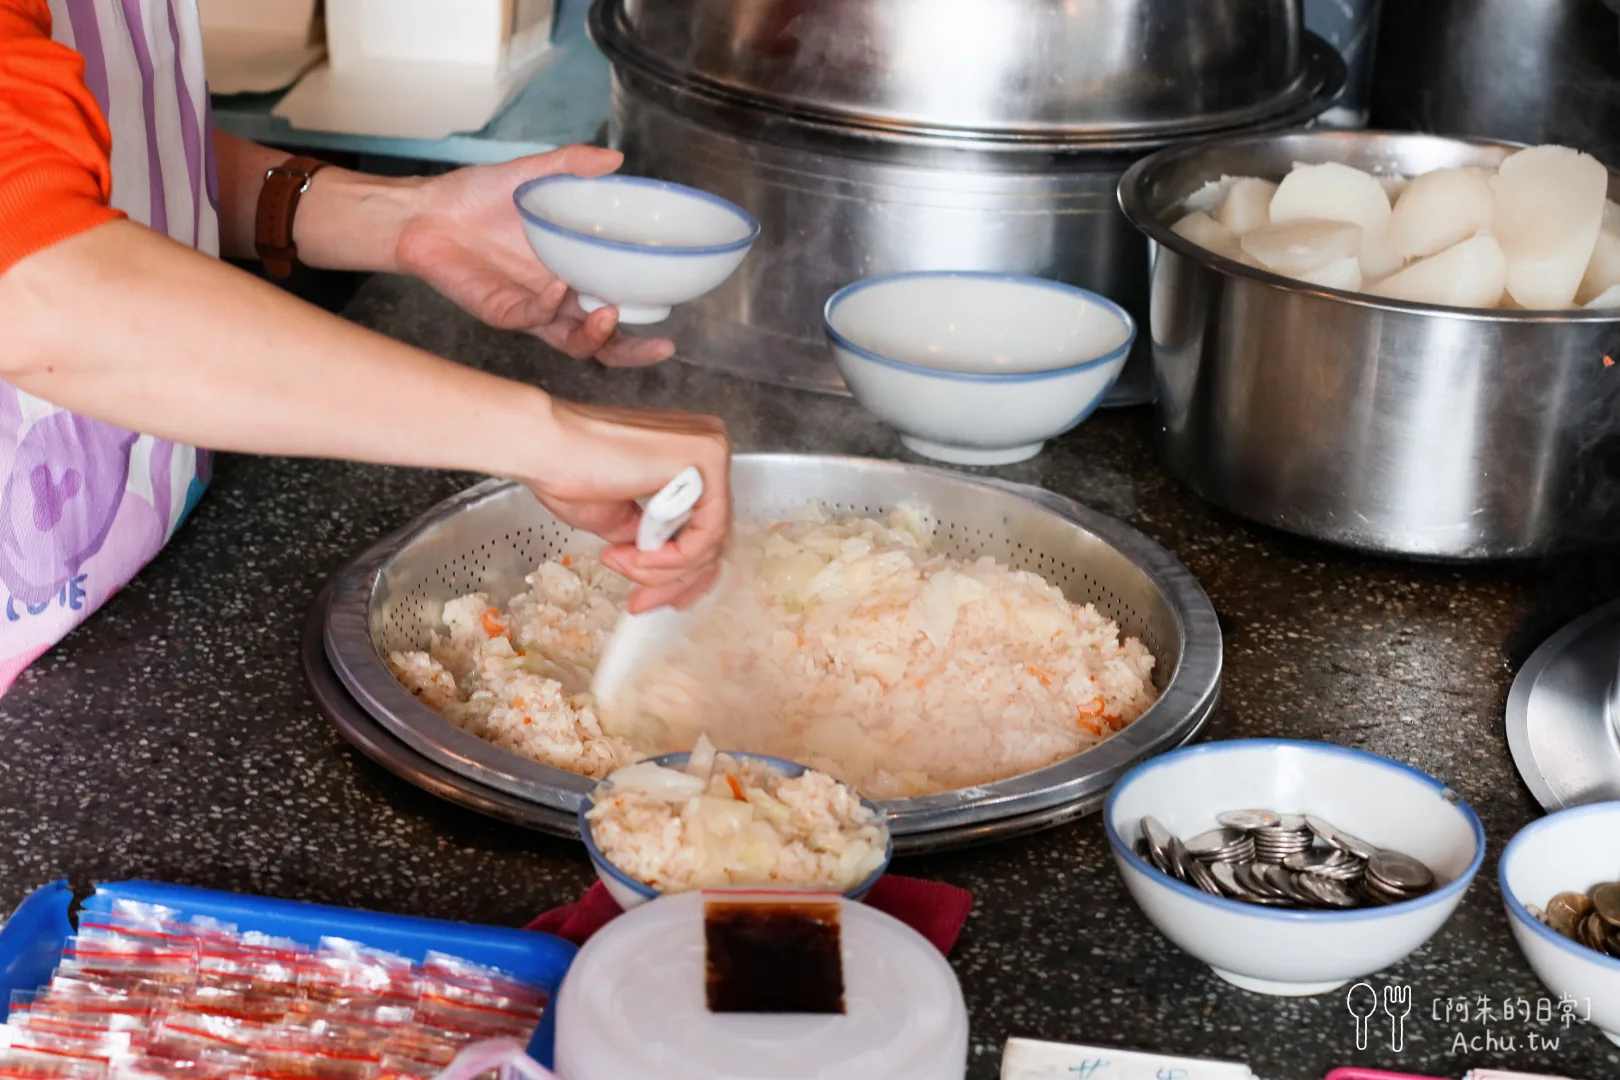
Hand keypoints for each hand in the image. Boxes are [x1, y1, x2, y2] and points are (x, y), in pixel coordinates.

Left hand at [393, 146, 673, 367]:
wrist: (423, 212)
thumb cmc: (476, 199)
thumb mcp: (531, 175)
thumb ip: (572, 166)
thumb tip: (615, 158)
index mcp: (574, 274)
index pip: (618, 308)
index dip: (646, 321)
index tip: (673, 324)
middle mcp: (557, 300)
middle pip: (603, 342)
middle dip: (632, 350)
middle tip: (659, 345)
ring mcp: (530, 310)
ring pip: (571, 343)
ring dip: (595, 336)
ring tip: (609, 315)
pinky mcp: (500, 310)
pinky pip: (530, 318)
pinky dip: (547, 306)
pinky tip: (556, 288)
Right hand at [529, 400, 730, 611]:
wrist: (544, 447)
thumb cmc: (567, 471)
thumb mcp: (619, 520)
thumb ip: (649, 539)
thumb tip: (661, 565)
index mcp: (686, 457)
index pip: (704, 527)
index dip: (679, 573)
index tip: (652, 598)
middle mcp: (706, 448)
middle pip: (711, 536)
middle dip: (673, 580)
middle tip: (642, 602)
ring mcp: (711, 449)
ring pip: (710, 539)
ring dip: (664, 570)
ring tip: (626, 566)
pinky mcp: (708, 455)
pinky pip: (707, 531)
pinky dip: (673, 557)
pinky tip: (638, 557)